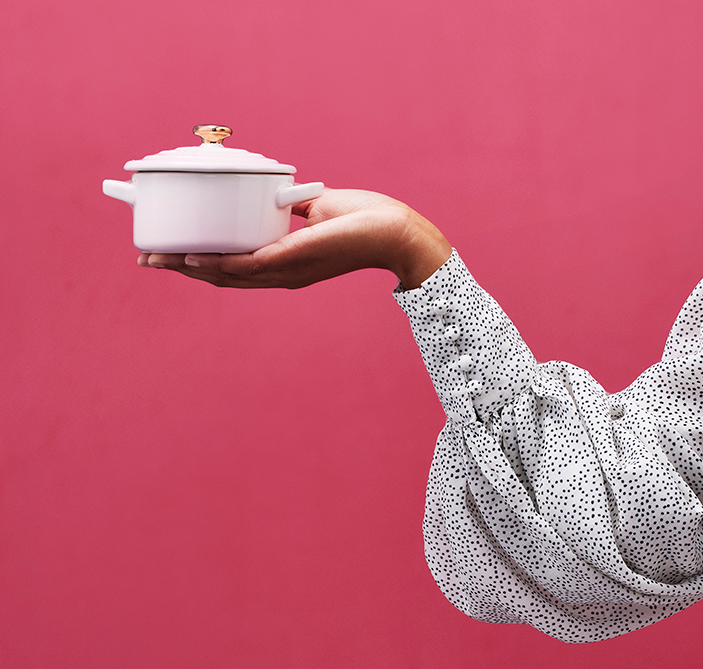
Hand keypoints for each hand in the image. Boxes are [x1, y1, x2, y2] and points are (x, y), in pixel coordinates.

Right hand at [139, 189, 451, 289]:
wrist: (392, 229)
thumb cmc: (361, 218)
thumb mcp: (316, 210)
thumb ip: (289, 209)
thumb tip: (271, 194)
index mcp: (281, 264)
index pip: (231, 267)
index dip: (196, 262)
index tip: (167, 254)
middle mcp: (278, 274)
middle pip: (219, 275)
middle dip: (179, 268)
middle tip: (146, 260)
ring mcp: (283, 271)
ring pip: (225, 274)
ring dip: (186, 267)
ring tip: (154, 259)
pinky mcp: (291, 261)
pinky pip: (245, 265)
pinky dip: (215, 262)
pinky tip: (189, 256)